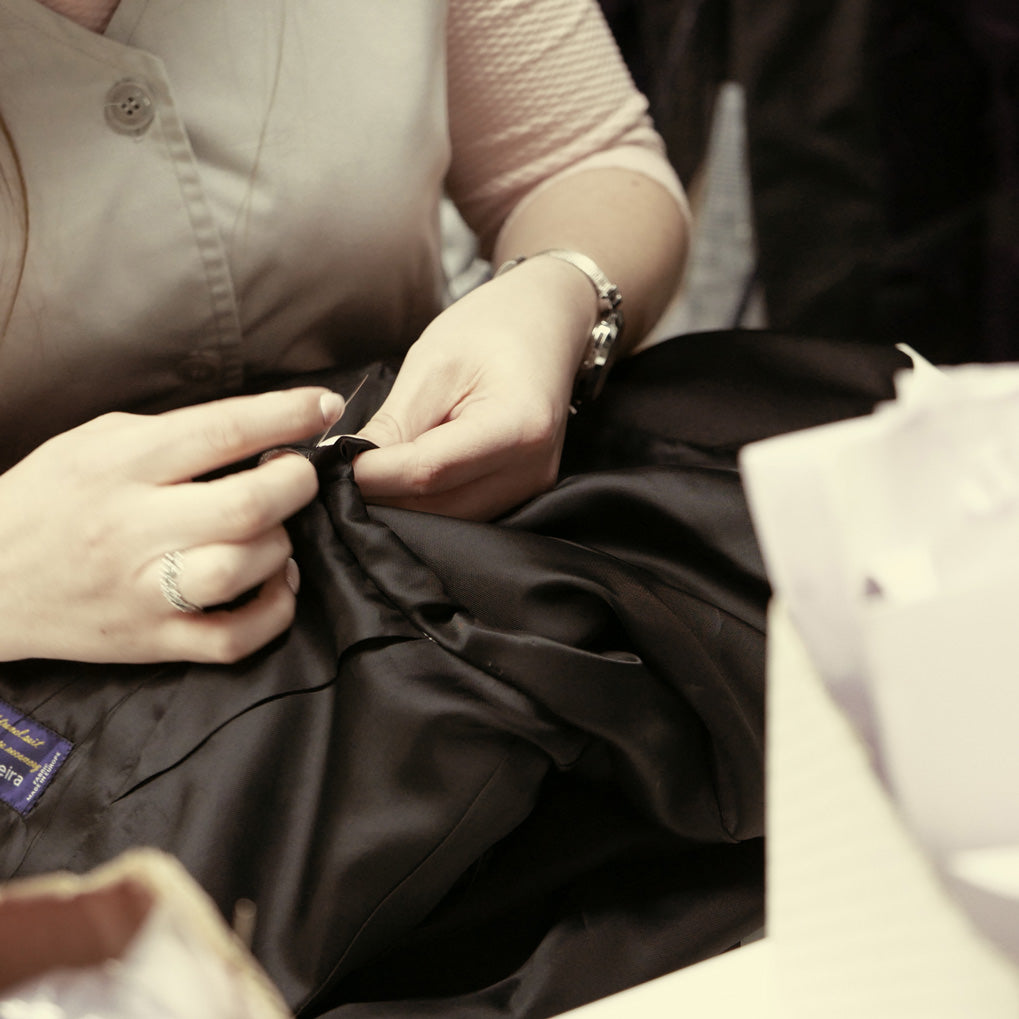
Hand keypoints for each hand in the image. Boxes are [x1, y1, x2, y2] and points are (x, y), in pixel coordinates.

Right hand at [0, 388, 343, 663]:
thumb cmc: (48, 498)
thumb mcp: (96, 442)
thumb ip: (173, 435)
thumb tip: (260, 430)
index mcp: (122, 466)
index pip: (222, 432)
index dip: (287, 415)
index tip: (324, 406)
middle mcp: (134, 528)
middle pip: (247, 505)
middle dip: (295, 482)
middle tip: (298, 474)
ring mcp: (144, 590)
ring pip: (245, 568)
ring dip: (282, 545)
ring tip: (276, 531)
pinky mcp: (152, 640)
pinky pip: (234, 638)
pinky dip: (274, 610)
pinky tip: (276, 583)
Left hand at [354, 257, 593, 519]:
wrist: (546, 324)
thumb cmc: (492, 329)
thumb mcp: (433, 364)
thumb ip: (394, 423)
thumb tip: (346, 465)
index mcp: (518, 427)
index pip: (429, 472)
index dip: (374, 474)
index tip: (333, 463)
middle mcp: (532, 471)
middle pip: (439, 507)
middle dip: (383, 495)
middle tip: (337, 474)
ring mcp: (531, 488)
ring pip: (448, 519)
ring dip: (401, 504)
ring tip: (366, 473)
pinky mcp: (522, 495)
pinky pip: (463, 513)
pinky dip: (425, 503)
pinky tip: (399, 478)